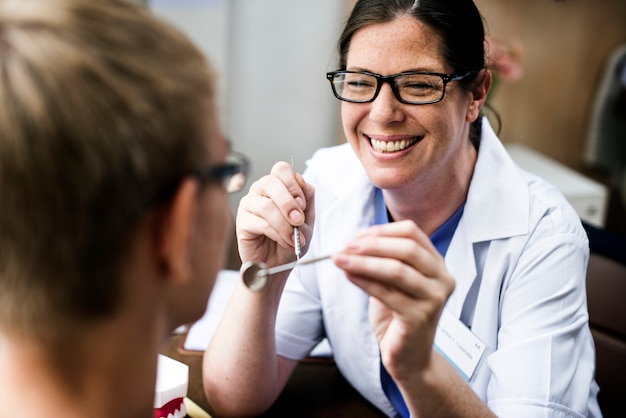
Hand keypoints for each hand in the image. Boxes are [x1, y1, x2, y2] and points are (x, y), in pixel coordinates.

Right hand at [236, 161, 314, 268]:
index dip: (293, 184)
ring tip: (294, 238)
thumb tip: (304, 184)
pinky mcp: (242, 222)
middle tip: (299, 220)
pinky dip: (277, 233)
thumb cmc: (290, 239)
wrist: (279, 264)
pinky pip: (260, 223)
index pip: (281, 169)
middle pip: (271, 182)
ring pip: (266, 205)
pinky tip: (285, 241)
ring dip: (285, 224)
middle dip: (288, 202)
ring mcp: (248, 205)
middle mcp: (260, 191)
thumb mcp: (306, 219)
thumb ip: (307, 200)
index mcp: (276, 185)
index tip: (302, 204)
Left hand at [333, 220, 454, 381]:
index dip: (383, 230)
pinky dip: (364, 281)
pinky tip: (348, 275)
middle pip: (407, 249)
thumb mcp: (391, 283)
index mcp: (436, 264)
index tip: (357, 235)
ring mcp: (434, 298)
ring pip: (396, 270)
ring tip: (340, 259)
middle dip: (372, 245)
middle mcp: (442, 279)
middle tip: (346, 246)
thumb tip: (353, 243)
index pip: (412, 233)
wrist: (409, 357)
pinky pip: (387, 293)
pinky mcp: (420, 317)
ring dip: (363, 262)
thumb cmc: (399, 316)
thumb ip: (380, 262)